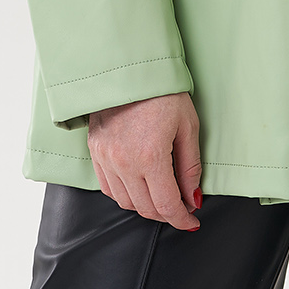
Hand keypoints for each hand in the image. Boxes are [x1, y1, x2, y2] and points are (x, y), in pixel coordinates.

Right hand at [87, 91, 202, 229]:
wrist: (129, 67)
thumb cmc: (163, 92)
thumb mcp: (188, 125)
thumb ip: (190, 166)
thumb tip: (193, 197)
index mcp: (151, 156)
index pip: (167, 205)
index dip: (182, 219)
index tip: (192, 221)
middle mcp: (124, 162)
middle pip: (146, 208)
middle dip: (167, 214)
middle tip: (181, 207)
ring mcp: (105, 158)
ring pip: (126, 202)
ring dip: (146, 206)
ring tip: (161, 196)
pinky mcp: (95, 151)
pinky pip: (108, 188)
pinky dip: (125, 195)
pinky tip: (138, 186)